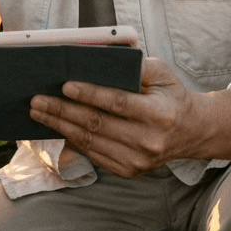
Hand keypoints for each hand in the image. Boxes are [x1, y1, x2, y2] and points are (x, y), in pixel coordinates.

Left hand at [28, 57, 202, 177]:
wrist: (192, 131)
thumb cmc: (171, 96)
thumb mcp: (162, 74)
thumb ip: (135, 66)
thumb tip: (99, 60)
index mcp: (158, 114)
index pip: (117, 103)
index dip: (90, 94)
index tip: (65, 85)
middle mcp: (148, 141)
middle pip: (97, 124)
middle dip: (63, 110)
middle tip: (38, 99)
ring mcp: (138, 160)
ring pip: (90, 141)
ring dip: (60, 126)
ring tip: (39, 111)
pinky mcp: (129, 170)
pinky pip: (93, 154)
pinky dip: (71, 139)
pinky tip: (56, 126)